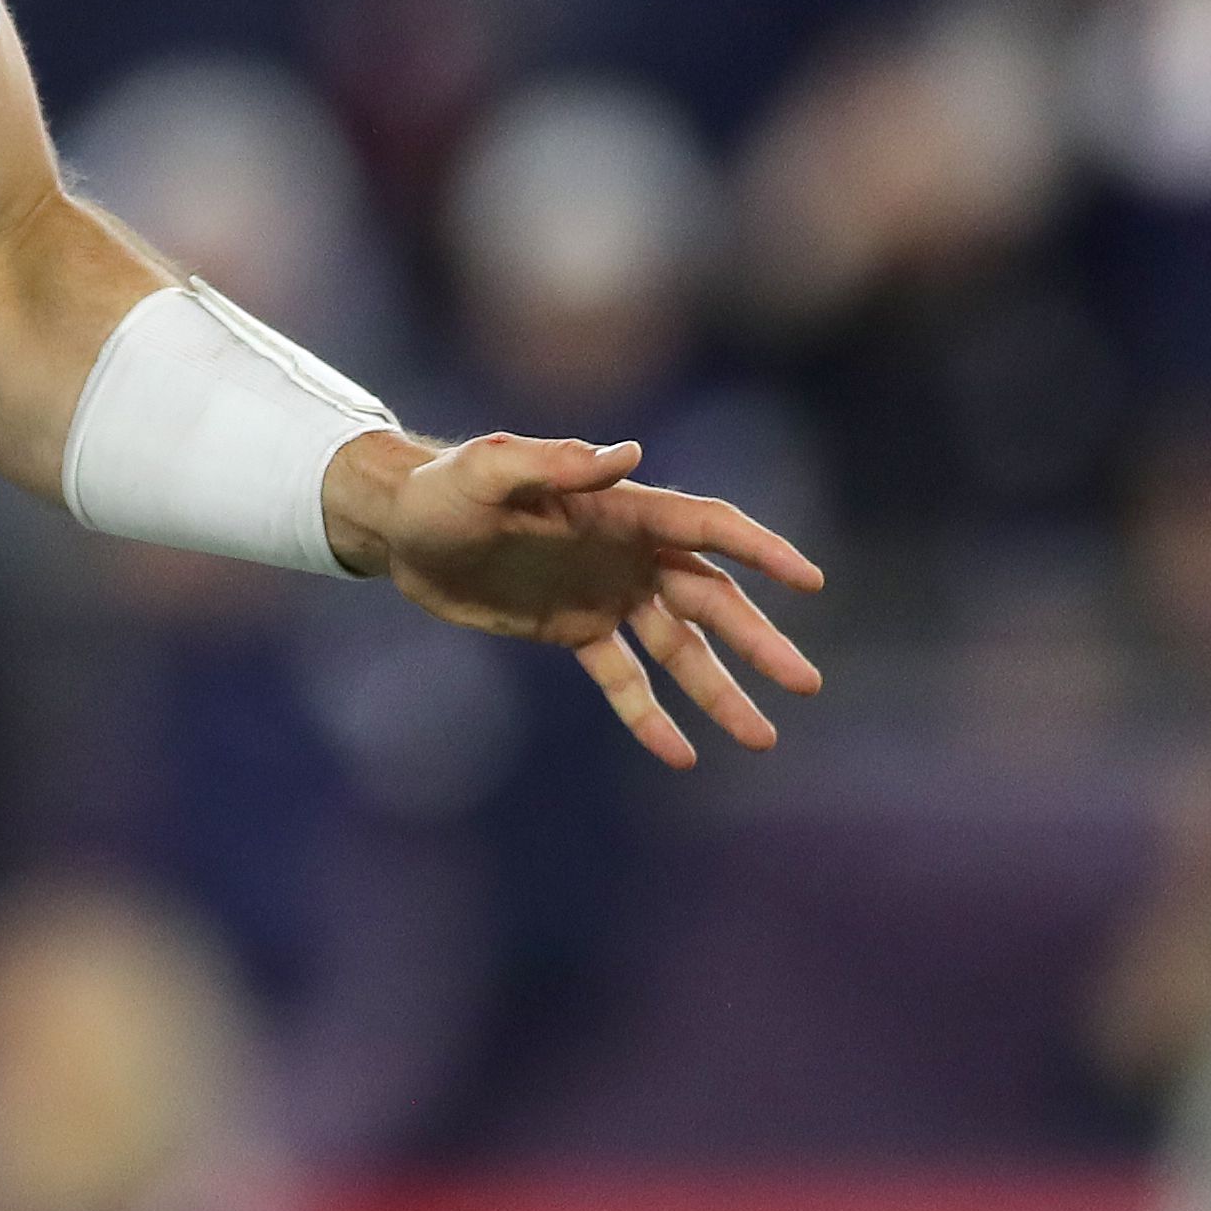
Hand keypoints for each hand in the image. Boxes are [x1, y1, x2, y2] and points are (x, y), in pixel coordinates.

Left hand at [323, 431, 824, 767]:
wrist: (401, 530)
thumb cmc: (443, 488)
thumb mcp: (490, 470)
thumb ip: (555, 463)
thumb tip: (628, 455)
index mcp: (621, 510)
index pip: (708, 529)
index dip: (762, 551)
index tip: (810, 581)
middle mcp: (627, 554)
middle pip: (711, 599)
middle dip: (758, 641)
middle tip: (805, 683)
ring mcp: (605, 594)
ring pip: (680, 648)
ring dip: (720, 691)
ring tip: (762, 738)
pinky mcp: (574, 631)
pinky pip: (625, 679)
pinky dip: (651, 717)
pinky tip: (683, 756)